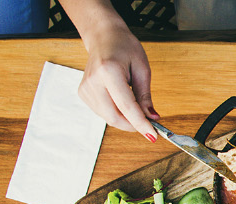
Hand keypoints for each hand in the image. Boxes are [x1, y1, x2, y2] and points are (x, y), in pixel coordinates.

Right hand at [78, 21, 158, 139]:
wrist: (103, 37)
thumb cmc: (124, 47)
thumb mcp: (142, 68)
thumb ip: (145, 95)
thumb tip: (151, 118)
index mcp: (109, 72)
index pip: (126, 107)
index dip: (140, 124)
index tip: (152, 135)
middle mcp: (93, 82)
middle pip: (114, 117)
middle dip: (133, 125)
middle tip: (148, 123)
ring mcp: (85, 89)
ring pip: (108, 118)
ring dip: (125, 118)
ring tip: (134, 102)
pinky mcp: (83, 93)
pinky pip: (103, 112)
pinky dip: (116, 112)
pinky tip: (120, 98)